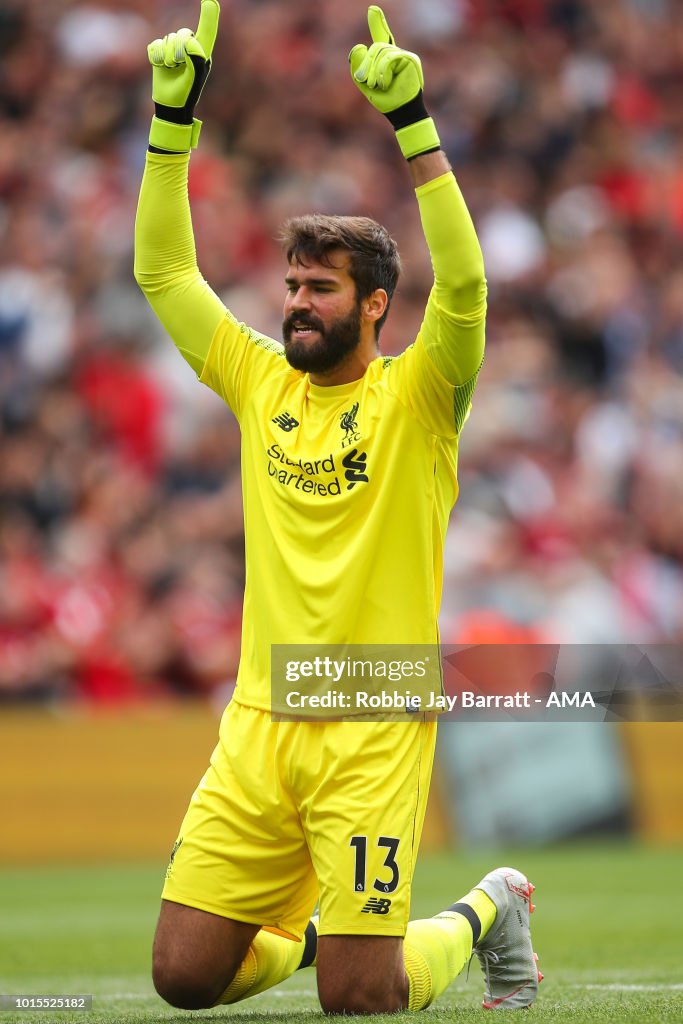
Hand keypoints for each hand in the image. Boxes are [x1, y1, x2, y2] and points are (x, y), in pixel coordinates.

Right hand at [147, 0, 219, 151]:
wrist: (171, 106)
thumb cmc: (187, 93)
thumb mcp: (195, 78)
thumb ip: (196, 58)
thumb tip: (190, 42)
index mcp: (202, 52)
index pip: (207, 31)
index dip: (208, 14)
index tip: (210, 0)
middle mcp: (189, 47)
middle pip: (181, 34)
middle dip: (178, 51)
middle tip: (178, 67)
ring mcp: (173, 49)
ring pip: (167, 39)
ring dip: (167, 57)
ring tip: (171, 70)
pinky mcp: (159, 52)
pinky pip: (154, 45)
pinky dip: (155, 57)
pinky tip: (160, 67)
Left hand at [348, 5, 439, 160]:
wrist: (400, 112)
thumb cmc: (384, 100)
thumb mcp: (364, 83)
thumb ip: (358, 66)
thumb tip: (359, 46)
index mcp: (384, 58)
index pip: (381, 36)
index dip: (378, 22)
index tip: (372, 9)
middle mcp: (395, 53)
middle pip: (375, 47)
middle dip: (366, 64)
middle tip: (364, 81)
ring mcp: (404, 55)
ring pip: (381, 51)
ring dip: (373, 70)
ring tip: (374, 85)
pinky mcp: (411, 59)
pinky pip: (390, 57)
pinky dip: (383, 70)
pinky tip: (383, 83)